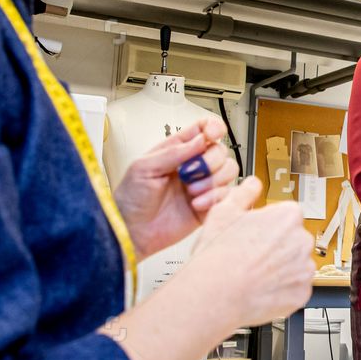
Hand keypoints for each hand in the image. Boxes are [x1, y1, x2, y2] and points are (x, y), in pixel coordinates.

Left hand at [114, 119, 238, 258]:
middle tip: (189, 174)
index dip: (213, 127)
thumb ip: (173, 152)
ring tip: (191, 192)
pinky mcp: (210, 205)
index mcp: (177, 150)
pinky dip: (215, 198)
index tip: (211, 135)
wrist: (132, 232)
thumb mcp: (144, 167)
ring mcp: (203, 185)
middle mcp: (194, 165)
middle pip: (221, 150)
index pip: (204, 129)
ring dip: (213, 180)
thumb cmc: (131, 199)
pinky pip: (228, 195)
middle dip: (210, 161)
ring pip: (229, 171)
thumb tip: (200, 139)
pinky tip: (196, 205)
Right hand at [192, 176, 315, 326]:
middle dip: (276, 246)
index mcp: (288, 216)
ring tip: (255, 273)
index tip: (255, 234)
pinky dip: (282, 289)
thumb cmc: (218, 256)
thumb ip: (244, 193)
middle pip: (293, 240)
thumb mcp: (223, 212)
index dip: (267, 225)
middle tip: (252, 254)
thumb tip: (252, 184)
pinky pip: (295, 288)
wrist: (214, 295)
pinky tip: (261, 288)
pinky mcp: (301, 293)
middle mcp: (302, 240)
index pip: (286, 216)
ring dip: (281, 268)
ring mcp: (304, 269)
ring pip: (295, 264)